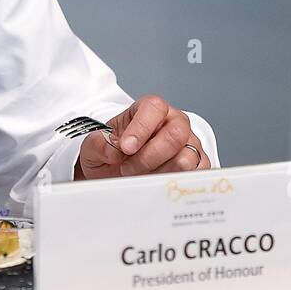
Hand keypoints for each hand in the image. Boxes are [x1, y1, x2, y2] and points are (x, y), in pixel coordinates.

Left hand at [76, 95, 206, 179]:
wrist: (115, 173)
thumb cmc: (110, 153)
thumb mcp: (93, 147)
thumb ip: (99, 144)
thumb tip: (113, 150)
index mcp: (149, 109)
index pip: (154, 108)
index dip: (141, 128)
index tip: (126, 147)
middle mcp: (174, 122)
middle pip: (175, 134)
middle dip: (149, 157)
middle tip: (128, 168)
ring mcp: (189, 143)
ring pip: (186, 158)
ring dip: (159, 173)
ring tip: (140, 176)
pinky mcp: (197, 165)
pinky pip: (195, 175)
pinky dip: (173, 182)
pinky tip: (155, 182)